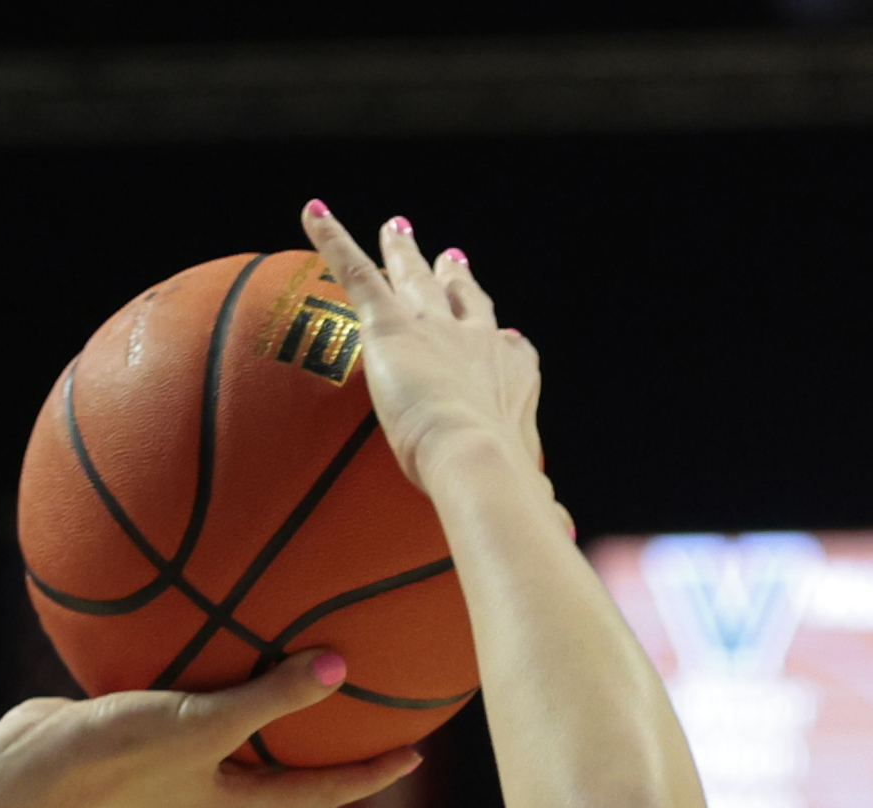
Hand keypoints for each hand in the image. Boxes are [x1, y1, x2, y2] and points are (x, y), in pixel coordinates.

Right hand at [14, 650, 421, 807]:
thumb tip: (340, 665)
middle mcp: (215, 793)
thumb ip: (272, 695)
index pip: (323, 792)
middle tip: (378, 725)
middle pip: (294, 777)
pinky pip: (209, 711)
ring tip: (313, 684)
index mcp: (237, 803)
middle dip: (336, 755)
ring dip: (284, 723)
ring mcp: (181, 770)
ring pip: (250, 747)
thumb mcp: (205, 721)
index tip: (416, 755)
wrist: (37, 766)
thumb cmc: (122, 752)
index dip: (371, 775)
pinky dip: (231, 686)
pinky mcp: (150, 740)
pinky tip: (228, 640)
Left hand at [299, 206, 547, 504]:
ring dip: (402, 251)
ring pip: (412, 277)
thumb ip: (537, 501)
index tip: (502, 329)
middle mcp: (475, 338)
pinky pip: (353, 271)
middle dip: (453, 276)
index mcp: (509, 374)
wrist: (474, 457)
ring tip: (395, 228)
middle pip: (460, 298)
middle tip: (448, 255)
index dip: (496, 335)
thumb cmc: (503, 483)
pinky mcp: (389, 324)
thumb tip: (561, 528)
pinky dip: (331, 240)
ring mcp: (432, 325)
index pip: (503, 345)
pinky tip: (311, 214)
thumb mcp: (525, 490)